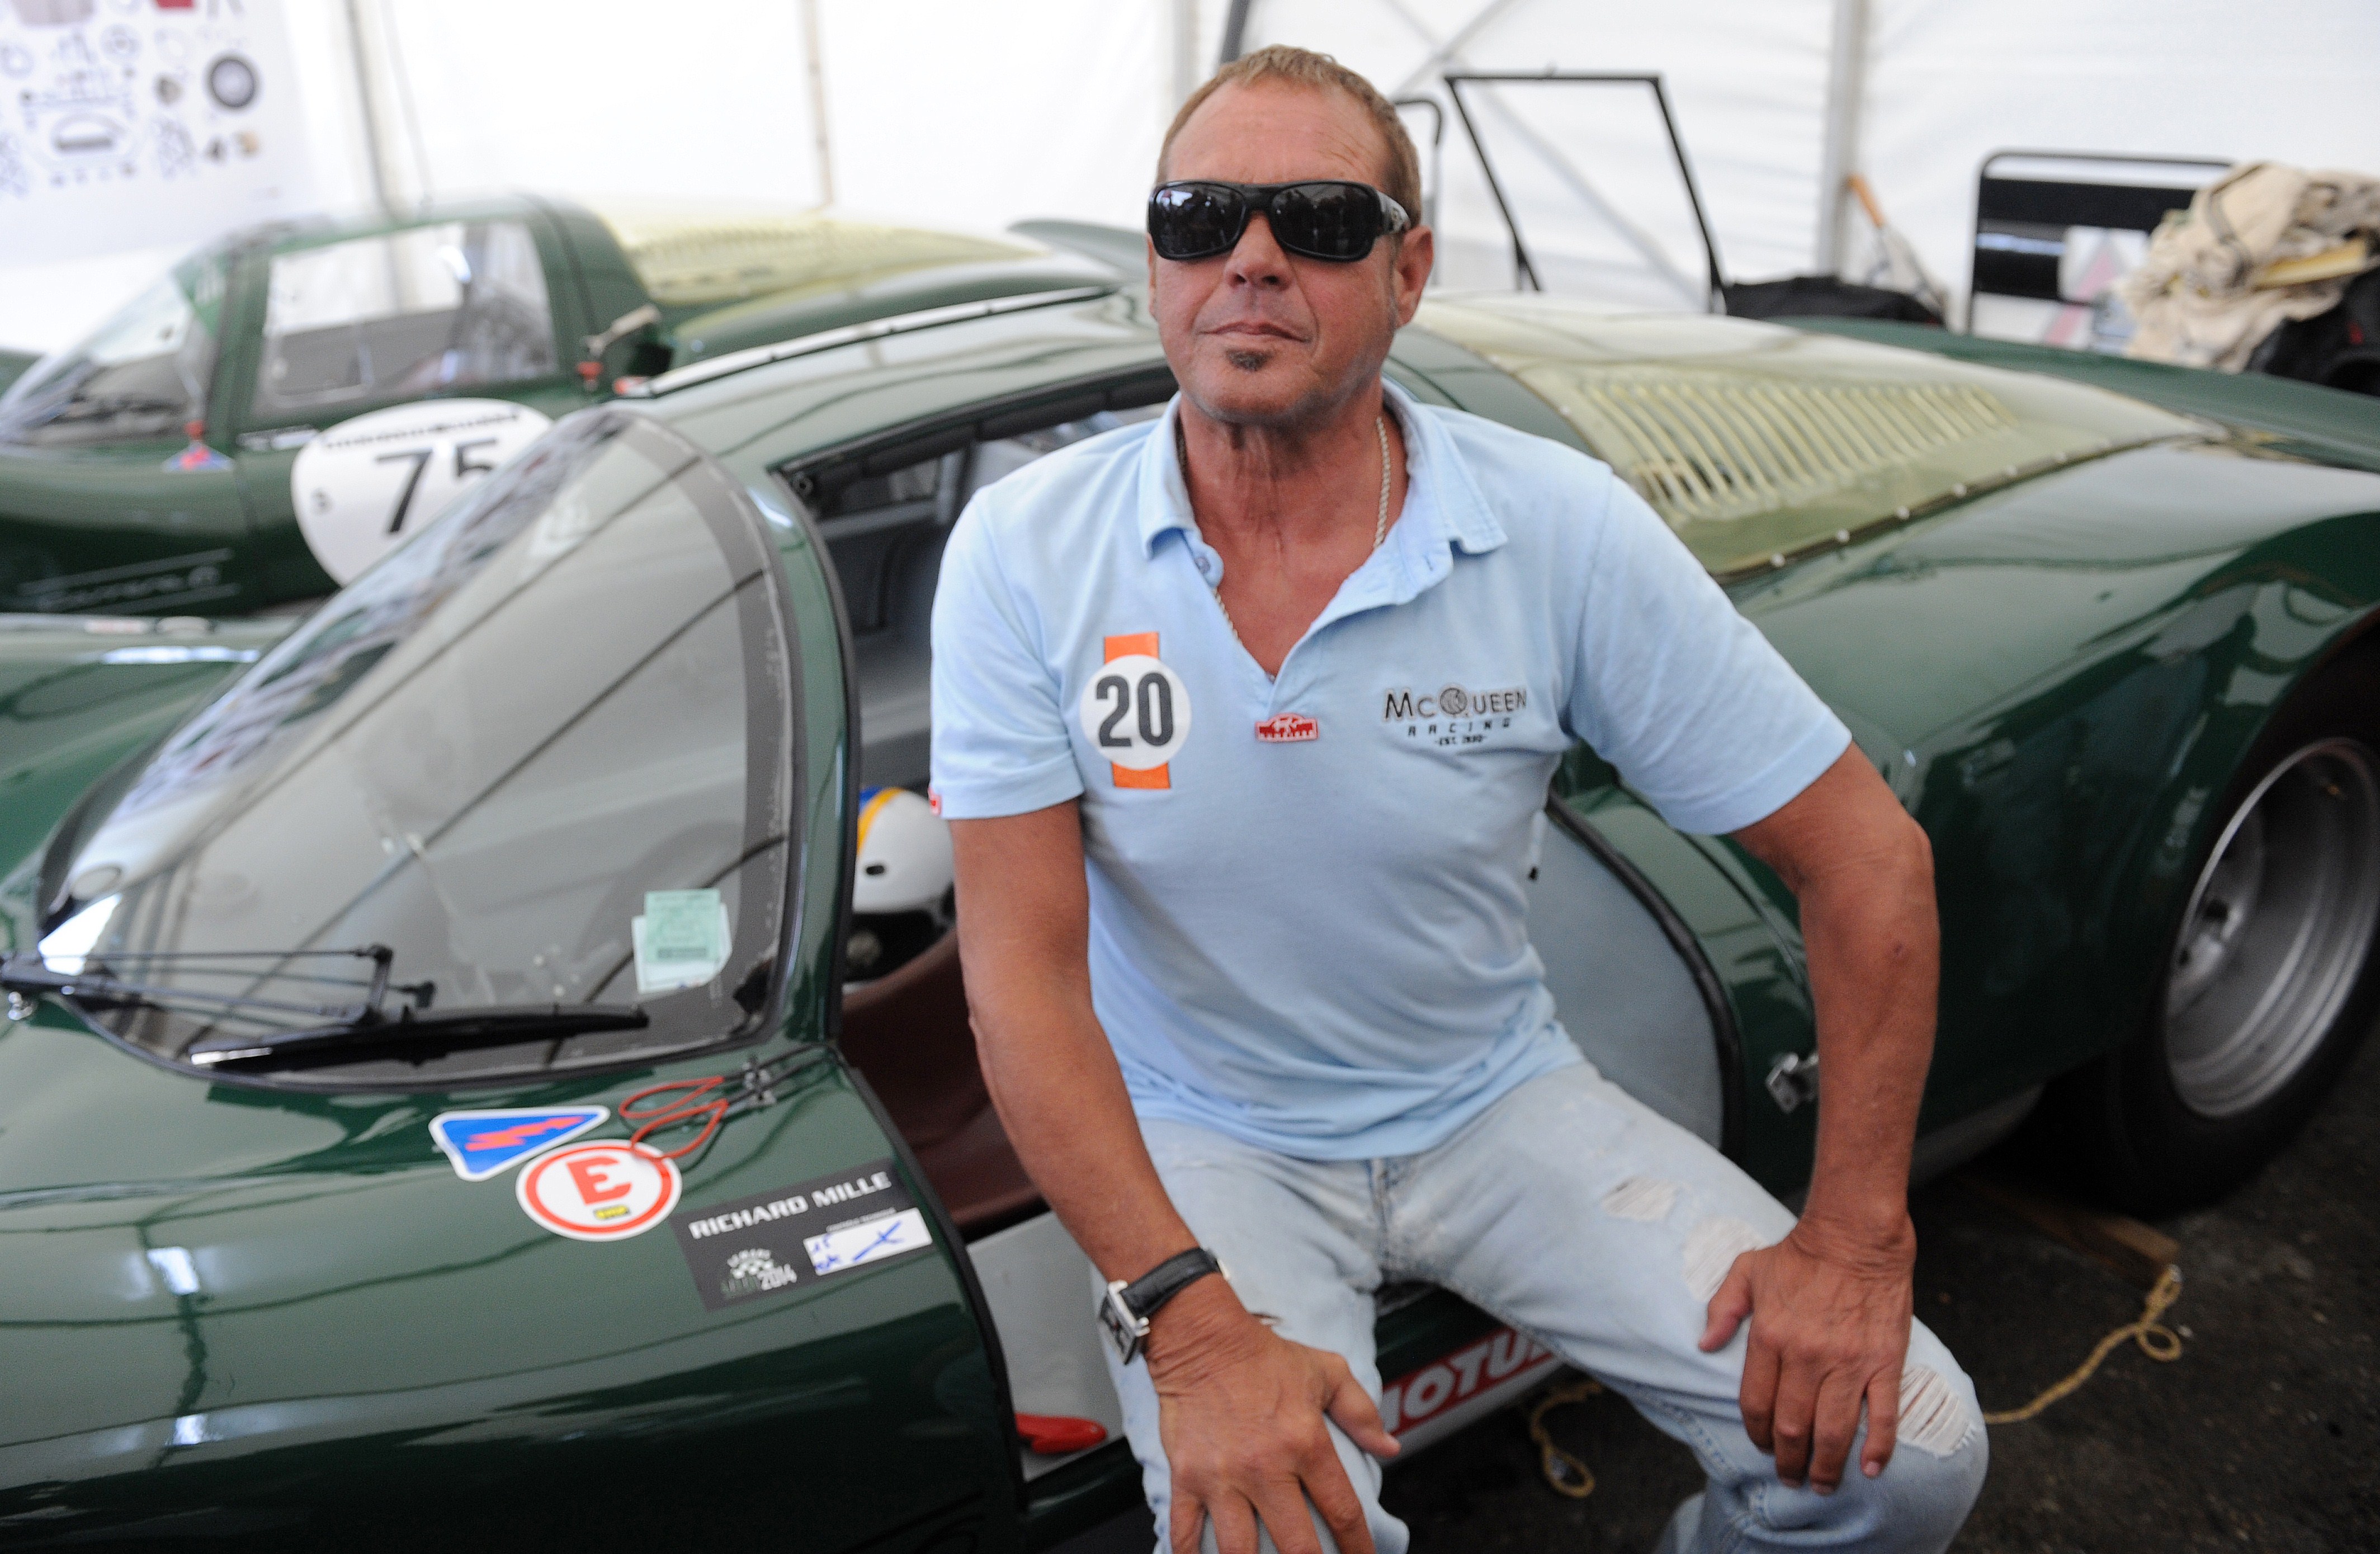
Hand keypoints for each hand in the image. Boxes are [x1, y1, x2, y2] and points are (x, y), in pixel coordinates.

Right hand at [1145, 1277, 1400, 1553]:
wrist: (1201, 1338)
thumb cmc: (1265, 1355)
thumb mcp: (1326, 1372)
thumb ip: (1361, 1412)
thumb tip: (1390, 1449)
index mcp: (1305, 1444)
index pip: (1343, 1511)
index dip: (1359, 1548)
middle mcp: (1266, 1467)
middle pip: (1297, 1547)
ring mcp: (1222, 1477)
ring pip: (1238, 1551)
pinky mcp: (1186, 1477)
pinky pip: (1184, 1531)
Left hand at [1697, 1214, 1916, 1491]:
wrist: (1856, 1235)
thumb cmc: (1799, 1253)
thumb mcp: (1746, 1270)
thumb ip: (1721, 1308)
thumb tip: (1703, 1345)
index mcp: (1770, 1337)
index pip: (1756, 1403)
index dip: (1756, 1434)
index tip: (1761, 1447)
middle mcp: (1806, 1356)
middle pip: (1792, 1426)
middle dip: (1788, 1461)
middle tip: (1791, 1479)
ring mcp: (1848, 1362)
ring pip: (1834, 1430)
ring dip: (1826, 1466)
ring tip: (1822, 1485)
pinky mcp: (1884, 1362)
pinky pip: (1883, 1414)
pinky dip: (1878, 1447)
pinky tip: (1870, 1469)